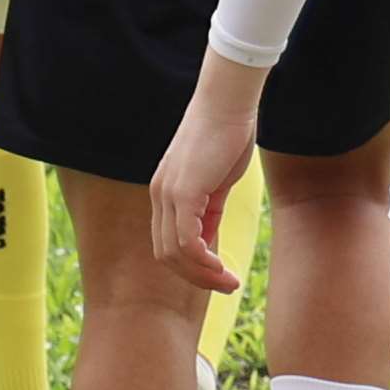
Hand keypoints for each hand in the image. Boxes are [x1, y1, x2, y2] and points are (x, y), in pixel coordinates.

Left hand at [150, 67, 261, 292]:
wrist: (227, 103)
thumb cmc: (226, 136)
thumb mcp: (215, 181)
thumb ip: (208, 209)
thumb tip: (209, 241)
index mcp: (164, 193)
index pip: (167, 243)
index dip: (190, 267)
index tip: (219, 275)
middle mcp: (159, 195)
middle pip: (165, 254)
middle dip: (195, 277)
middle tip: (226, 286)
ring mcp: (168, 194)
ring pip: (174, 253)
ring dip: (202, 275)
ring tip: (230, 282)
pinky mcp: (183, 192)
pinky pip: (186, 240)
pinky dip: (203, 261)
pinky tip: (222, 267)